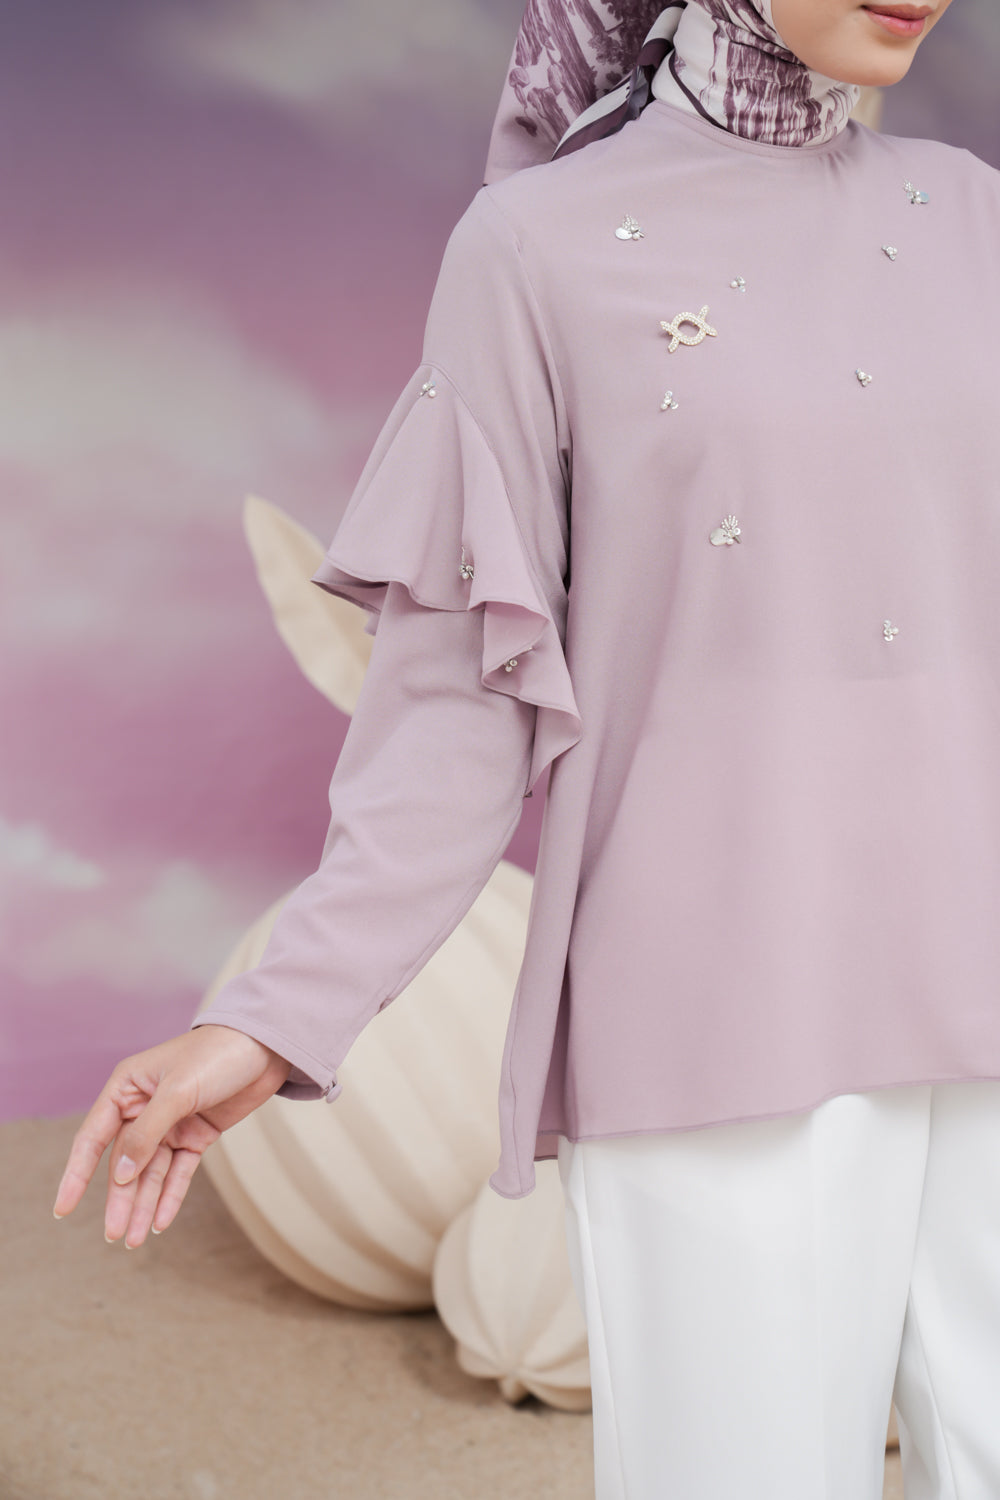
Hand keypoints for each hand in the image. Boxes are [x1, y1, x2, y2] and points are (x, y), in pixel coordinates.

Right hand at [52, 1025, 291, 1247]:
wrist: (267, 1045)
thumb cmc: (218, 1054)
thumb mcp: (178, 1091)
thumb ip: (147, 1133)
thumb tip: (119, 1175)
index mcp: (127, 1087)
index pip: (93, 1137)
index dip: (76, 1174)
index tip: (62, 1208)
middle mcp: (144, 1108)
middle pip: (124, 1163)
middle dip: (119, 1199)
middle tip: (113, 1235)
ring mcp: (171, 1123)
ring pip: (150, 1172)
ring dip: (143, 1204)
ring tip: (133, 1240)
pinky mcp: (197, 1134)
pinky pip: (178, 1171)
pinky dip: (170, 1196)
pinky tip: (159, 1222)